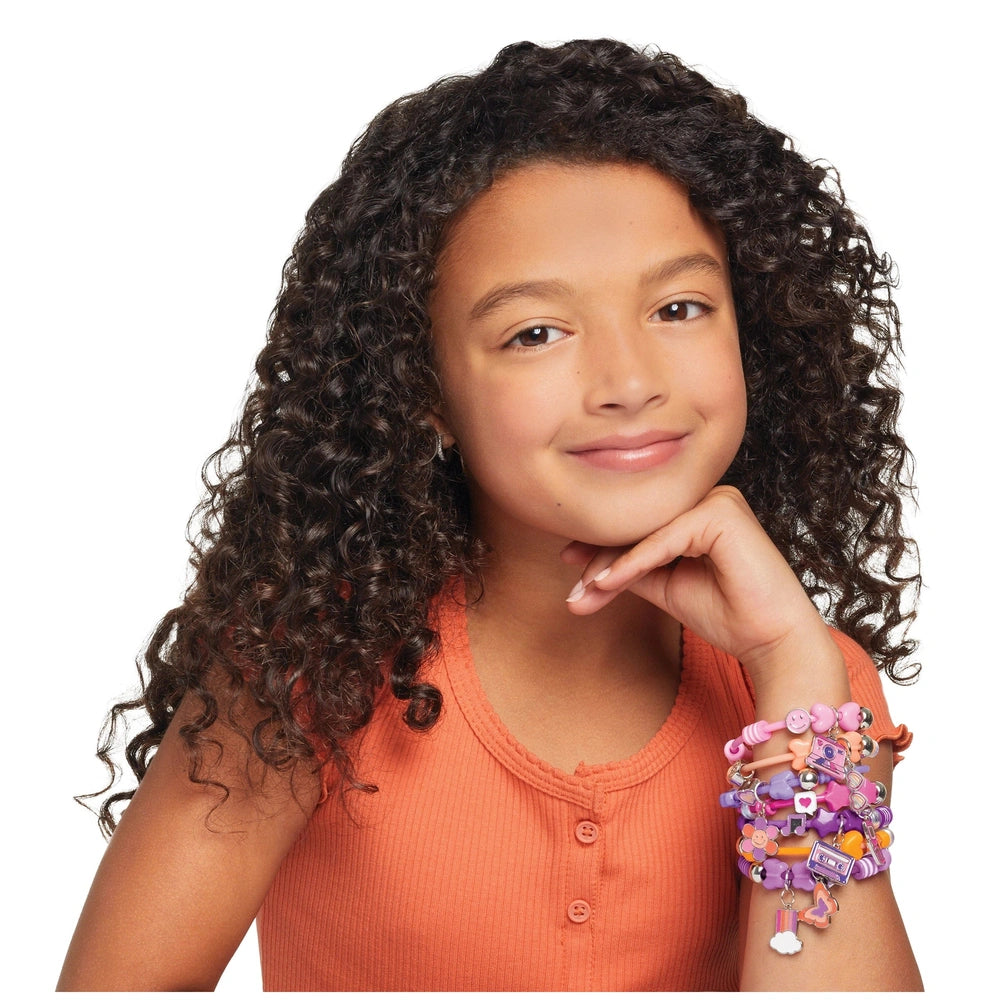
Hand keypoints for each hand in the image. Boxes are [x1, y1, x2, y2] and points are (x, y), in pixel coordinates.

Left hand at [562, 486, 839, 688]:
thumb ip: (629, 571)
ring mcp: (717, 500)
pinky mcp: (721, 513)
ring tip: (585, 592)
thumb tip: (579, 570)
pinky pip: (663, 540)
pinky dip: (633, 563)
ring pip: (647, 532)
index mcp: (699, 507)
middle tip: (573, 592)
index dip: (602, 545)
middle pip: (639, 526)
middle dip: (600, 559)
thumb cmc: (729, 615)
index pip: (640, 523)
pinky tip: (607, 583)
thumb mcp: (665, 587)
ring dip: (611, 563)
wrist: (772, 642)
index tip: (568, 565)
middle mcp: (709, 496)